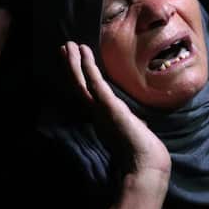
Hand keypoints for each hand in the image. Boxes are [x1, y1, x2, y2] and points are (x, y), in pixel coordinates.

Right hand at [63, 42, 170, 187]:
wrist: (145, 162)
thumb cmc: (142, 148)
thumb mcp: (133, 130)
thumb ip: (129, 123)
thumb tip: (138, 121)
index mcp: (101, 117)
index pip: (86, 93)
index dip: (79, 77)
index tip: (75, 60)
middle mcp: (96, 113)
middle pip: (79, 86)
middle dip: (71, 67)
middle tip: (64, 47)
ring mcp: (100, 110)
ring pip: (82, 83)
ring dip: (75, 63)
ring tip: (69, 45)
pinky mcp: (109, 107)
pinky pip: (96, 84)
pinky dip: (88, 68)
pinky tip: (84, 53)